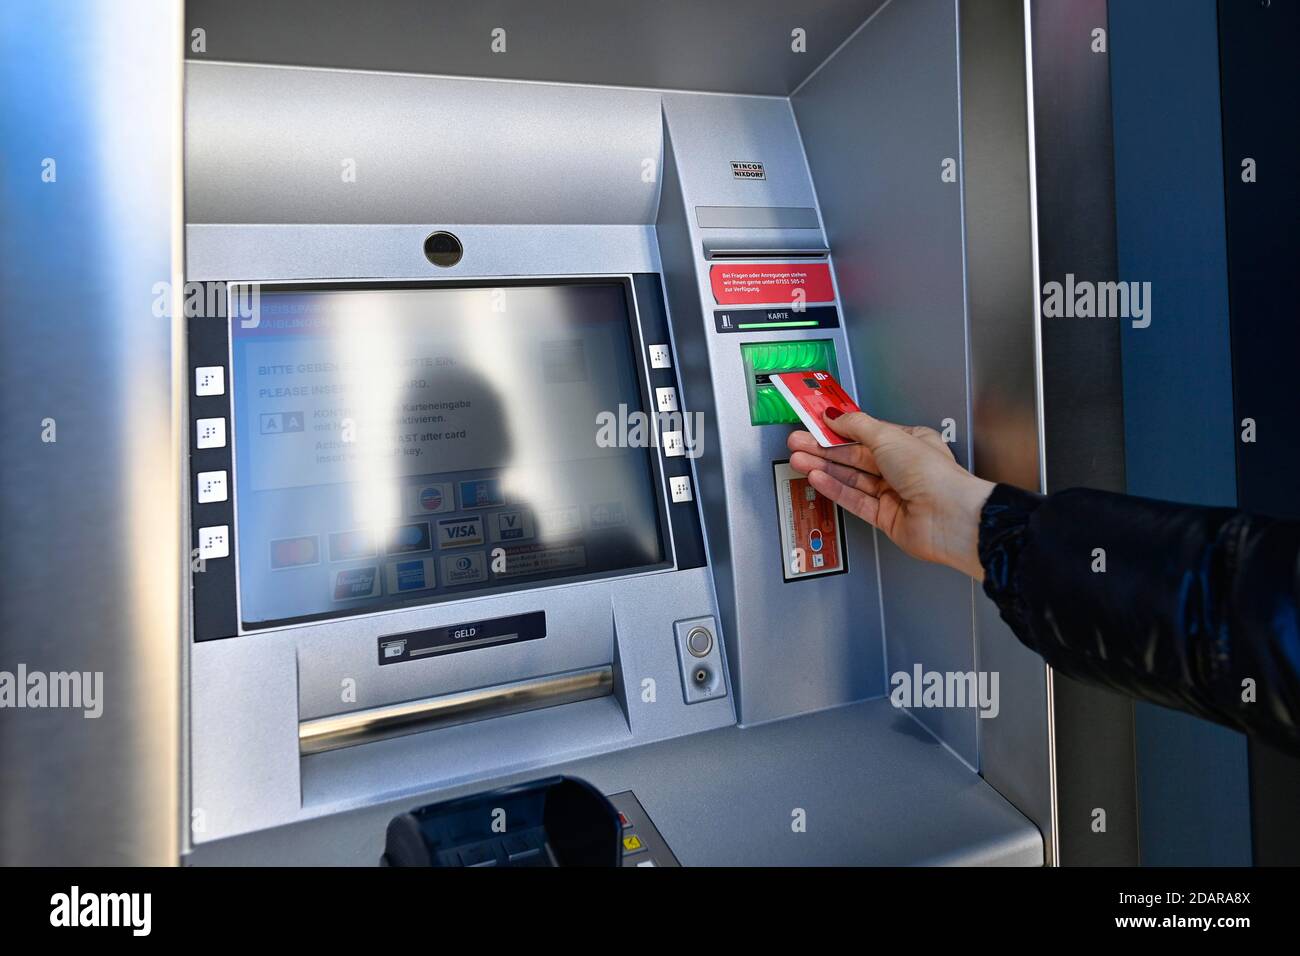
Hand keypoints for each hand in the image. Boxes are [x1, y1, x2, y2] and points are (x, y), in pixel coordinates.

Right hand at [787, 410, 994, 579]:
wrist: (948, 517)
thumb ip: (857, 426)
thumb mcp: (889, 437)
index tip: (814, 424)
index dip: (838, 429)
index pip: (866, 433)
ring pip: (851, 478)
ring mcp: (893, 493)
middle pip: (855, 456)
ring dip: (824, 467)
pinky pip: (854, 500)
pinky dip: (834, 488)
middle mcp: (902, 467)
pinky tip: (817, 478)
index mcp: (910, 442)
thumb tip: (835, 415)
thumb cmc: (933, 475)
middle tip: (798, 442)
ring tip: (799, 459)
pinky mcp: (885, 517)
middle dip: (824, 448)